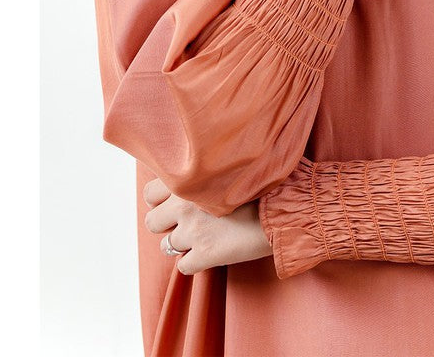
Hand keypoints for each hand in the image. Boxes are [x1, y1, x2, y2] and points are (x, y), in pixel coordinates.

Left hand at [143, 177, 272, 274]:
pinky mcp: (206, 255)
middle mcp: (184, 205)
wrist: (284, 207)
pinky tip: (210, 253)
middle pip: (152, 222)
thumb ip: (206, 171)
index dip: (161, 199)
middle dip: (166, 224)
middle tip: (186, 222)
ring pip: (167, 246)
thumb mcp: (230, 166)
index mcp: (188, 179)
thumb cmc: (262, 181)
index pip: (150, 193)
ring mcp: (193, 232)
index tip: (174, 201)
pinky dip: (194, 263)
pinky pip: (184, 267)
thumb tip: (196, 173)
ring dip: (181, 243)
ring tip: (202, 237)